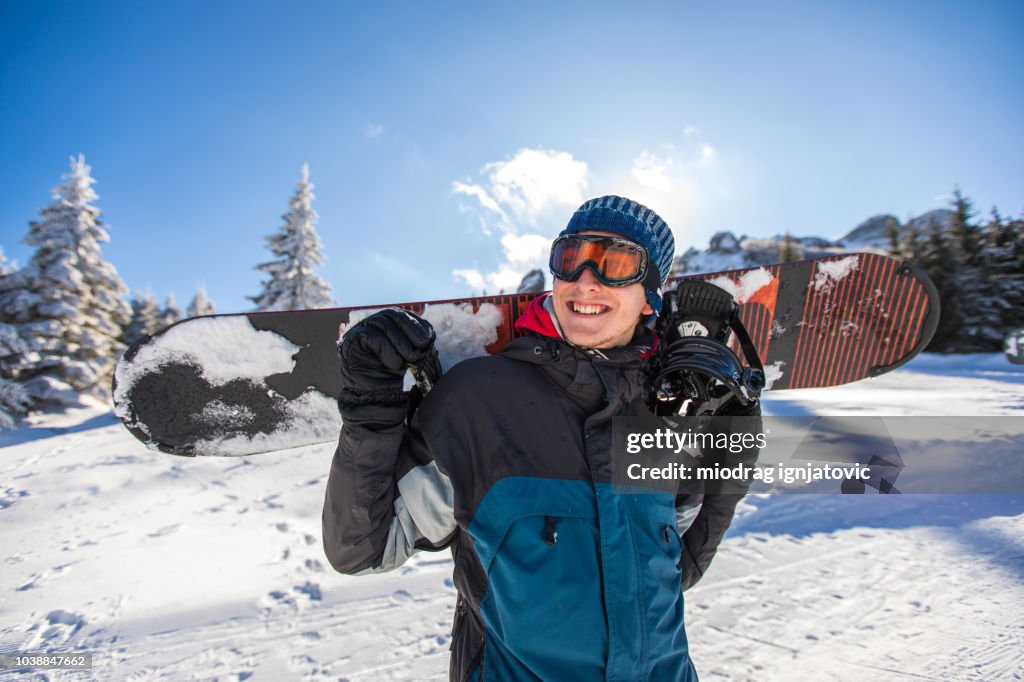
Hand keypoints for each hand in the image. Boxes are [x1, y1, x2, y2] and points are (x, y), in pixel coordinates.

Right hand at [338, 309, 441, 425]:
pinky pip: (370, 335)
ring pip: (382, 322)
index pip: (403, 316)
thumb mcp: (416, 360)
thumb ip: (419, 344)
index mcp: (390, 329)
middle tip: (421, 347)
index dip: (416, 325)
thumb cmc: (400, 384)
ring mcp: (361, 333)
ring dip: (400, 341)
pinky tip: (394, 364)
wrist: (381, 404)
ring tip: (408, 359)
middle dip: (410, 329)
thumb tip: (429, 332)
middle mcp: (374, 328)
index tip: (428, 340)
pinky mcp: (351, 343)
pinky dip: (386, 348)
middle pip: (393, 314)